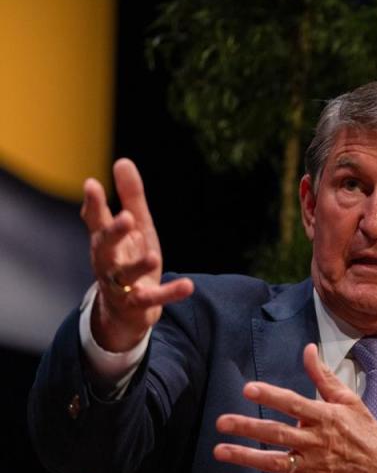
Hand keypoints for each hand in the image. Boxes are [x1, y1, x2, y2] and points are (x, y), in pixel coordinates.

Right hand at [81, 158, 192, 351]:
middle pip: (104, 248)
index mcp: (106, 242)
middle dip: (114, 233)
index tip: (92, 183)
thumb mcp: (135, 228)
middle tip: (126, 219)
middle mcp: (109, 263)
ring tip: (153, 256)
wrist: (126, 311)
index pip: (96, 221)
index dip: (94, 203)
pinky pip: (154, 298)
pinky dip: (170, 292)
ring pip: (126, 277)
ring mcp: (122, 286)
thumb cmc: (128, 259)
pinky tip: (188, 285)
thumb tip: (122, 161)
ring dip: (138, 267)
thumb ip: (130, 197)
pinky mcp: (140, 304)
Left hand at [213, 344, 376, 472]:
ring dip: (245, 456)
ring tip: (221, 450)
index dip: (270, 396)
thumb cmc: (366, 433)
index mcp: (326, 417)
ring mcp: (312, 465)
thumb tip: (309, 350)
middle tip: (223, 422)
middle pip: (277, 433)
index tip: (249, 389)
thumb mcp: (349, 399)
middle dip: (248, 427)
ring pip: (274, 461)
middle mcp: (316, 441)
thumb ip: (323, 376)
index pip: (293, 404)